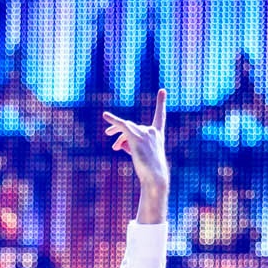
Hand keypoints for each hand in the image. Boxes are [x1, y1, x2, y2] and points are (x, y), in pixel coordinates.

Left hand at [103, 89, 168, 220]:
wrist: (155, 177)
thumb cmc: (150, 172)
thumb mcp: (143, 157)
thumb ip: (132, 146)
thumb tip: (119, 144)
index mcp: (158, 135)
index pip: (160, 116)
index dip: (161, 103)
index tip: (162, 90)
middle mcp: (152, 131)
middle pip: (134, 128)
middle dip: (123, 136)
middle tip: (114, 146)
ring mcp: (145, 132)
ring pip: (126, 130)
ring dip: (118, 137)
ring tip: (112, 145)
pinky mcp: (136, 136)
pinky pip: (122, 125)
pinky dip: (113, 120)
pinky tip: (105, 116)